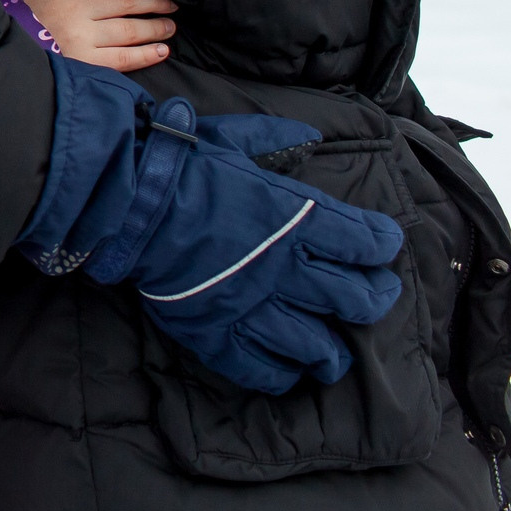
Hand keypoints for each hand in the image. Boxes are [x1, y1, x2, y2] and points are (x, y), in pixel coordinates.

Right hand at [14, 0, 176, 70]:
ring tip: (170, 27)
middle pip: (125, 0)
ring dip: (155, 27)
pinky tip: (162, 51)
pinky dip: (146, 54)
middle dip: (153, 1)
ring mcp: (83, 36)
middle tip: (172, 4)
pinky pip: (124, 58)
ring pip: (129, 28)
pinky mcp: (86, 62)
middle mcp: (76, 10)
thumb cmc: (11, 20)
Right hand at [19, 59, 404, 394]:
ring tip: (335, 351)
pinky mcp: (218, 334)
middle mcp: (285, 267)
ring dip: (334, 350)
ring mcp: (253, 307)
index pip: (365, 241)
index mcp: (294, 217)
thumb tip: (310, 136)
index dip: (383, 244)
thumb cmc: (178, 164)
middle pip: (356, 299)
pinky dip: (282, 374)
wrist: (125, 202)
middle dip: (376, 299)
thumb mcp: (232, 138)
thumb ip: (275, 140)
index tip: (384, 245)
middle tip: (376, 297)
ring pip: (318, 346)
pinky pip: (263, 369)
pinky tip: (288, 370)